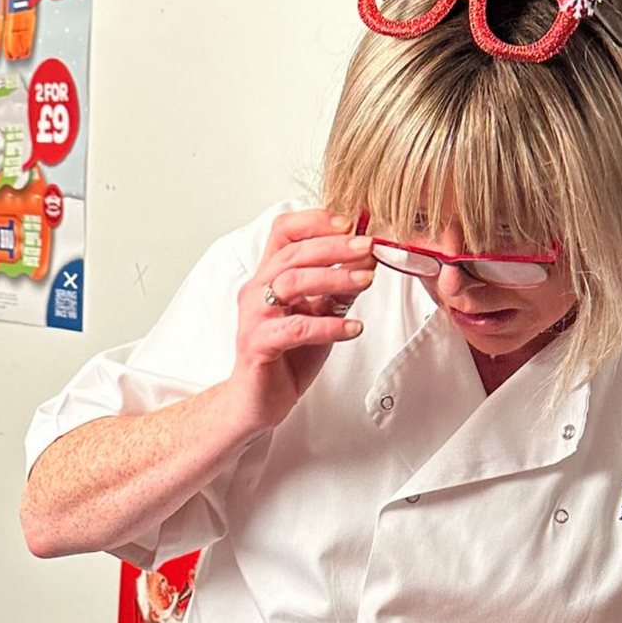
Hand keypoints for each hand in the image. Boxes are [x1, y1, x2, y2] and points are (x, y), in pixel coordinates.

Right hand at [221, 210, 371, 438]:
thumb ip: (337, 289)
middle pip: (293, 253)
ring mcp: (254, 317)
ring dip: (334, 278)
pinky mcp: (258, 345)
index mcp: (268, 276)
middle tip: (368, 247)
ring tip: (366, 282)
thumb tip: (367, 261)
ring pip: (293, 283)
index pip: (284, 231)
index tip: (350, 222)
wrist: (257, 402)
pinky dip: (329, 326)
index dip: (315, 221)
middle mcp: (256, 291)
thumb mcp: (319, 315)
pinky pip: (297, 329)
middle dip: (335, 246)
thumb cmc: (286, 356)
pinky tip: (353, 328)